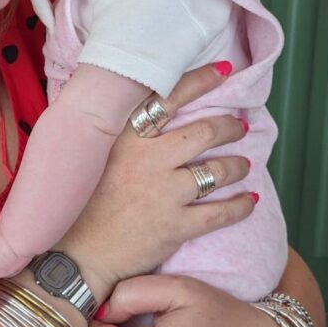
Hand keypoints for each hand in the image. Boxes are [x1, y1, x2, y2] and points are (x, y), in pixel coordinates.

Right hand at [57, 64, 253, 301]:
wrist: (77, 254)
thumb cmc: (83, 203)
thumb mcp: (94, 156)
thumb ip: (119, 133)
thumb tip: (146, 108)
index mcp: (125, 138)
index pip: (168, 98)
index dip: (200, 81)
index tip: (223, 71)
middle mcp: (147, 160)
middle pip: (203, 132)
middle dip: (229, 126)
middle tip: (239, 126)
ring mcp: (163, 193)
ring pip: (216, 170)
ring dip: (238, 165)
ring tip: (244, 164)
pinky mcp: (175, 227)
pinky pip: (220, 212)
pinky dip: (241, 206)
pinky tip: (250, 201)